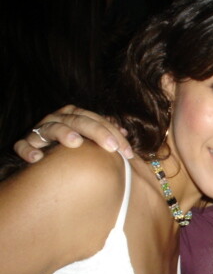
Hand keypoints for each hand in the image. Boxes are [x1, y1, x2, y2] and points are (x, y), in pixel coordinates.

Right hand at [14, 105, 132, 162]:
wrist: (40, 152)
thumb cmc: (68, 145)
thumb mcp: (87, 136)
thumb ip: (105, 132)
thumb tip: (125, 131)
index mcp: (74, 115)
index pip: (98, 120)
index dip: (114, 134)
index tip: (128, 153)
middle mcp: (57, 118)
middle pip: (80, 121)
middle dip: (98, 133)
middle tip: (112, 148)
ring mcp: (39, 130)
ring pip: (53, 127)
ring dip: (64, 133)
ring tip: (76, 142)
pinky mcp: (24, 143)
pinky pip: (23, 145)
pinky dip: (28, 150)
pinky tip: (37, 158)